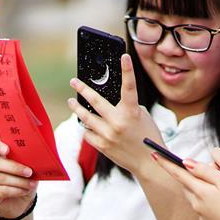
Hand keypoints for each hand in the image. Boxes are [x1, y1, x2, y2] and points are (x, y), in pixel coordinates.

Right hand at [0, 138, 37, 219]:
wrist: (21, 202)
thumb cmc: (23, 179)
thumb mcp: (28, 168)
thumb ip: (28, 161)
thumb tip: (37, 158)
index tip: (7, 150)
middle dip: (15, 167)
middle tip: (29, 172)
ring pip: (1, 178)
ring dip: (19, 181)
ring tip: (31, 184)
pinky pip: (2, 190)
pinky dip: (15, 190)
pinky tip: (24, 191)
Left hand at [67, 54, 162, 174]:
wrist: (148, 163)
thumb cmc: (146, 136)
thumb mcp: (142, 117)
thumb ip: (127, 106)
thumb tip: (110, 99)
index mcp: (132, 112)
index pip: (129, 87)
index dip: (127, 70)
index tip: (123, 56)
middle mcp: (118, 122)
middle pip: (95, 101)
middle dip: (82, 89)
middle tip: (74, 81)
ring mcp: (108, 135)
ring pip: (85, 117)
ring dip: (77, 108)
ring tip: (71, 102)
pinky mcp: (102, 146)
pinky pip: (87, 132)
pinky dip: (87, 127)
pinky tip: (86, 124)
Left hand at [152, 154, 219, 219]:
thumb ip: (205, 171)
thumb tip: (186, 163)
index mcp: (199, 191)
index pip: (178, 173)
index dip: (166, 163)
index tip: (154, 153)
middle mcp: (196, 203)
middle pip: (187, 184)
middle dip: (188, 176)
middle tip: (195, 168)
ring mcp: (201, 215)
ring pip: (195, 195)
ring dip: (200, 188)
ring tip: (219, 187)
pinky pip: (204, 207)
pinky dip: (210, 200)